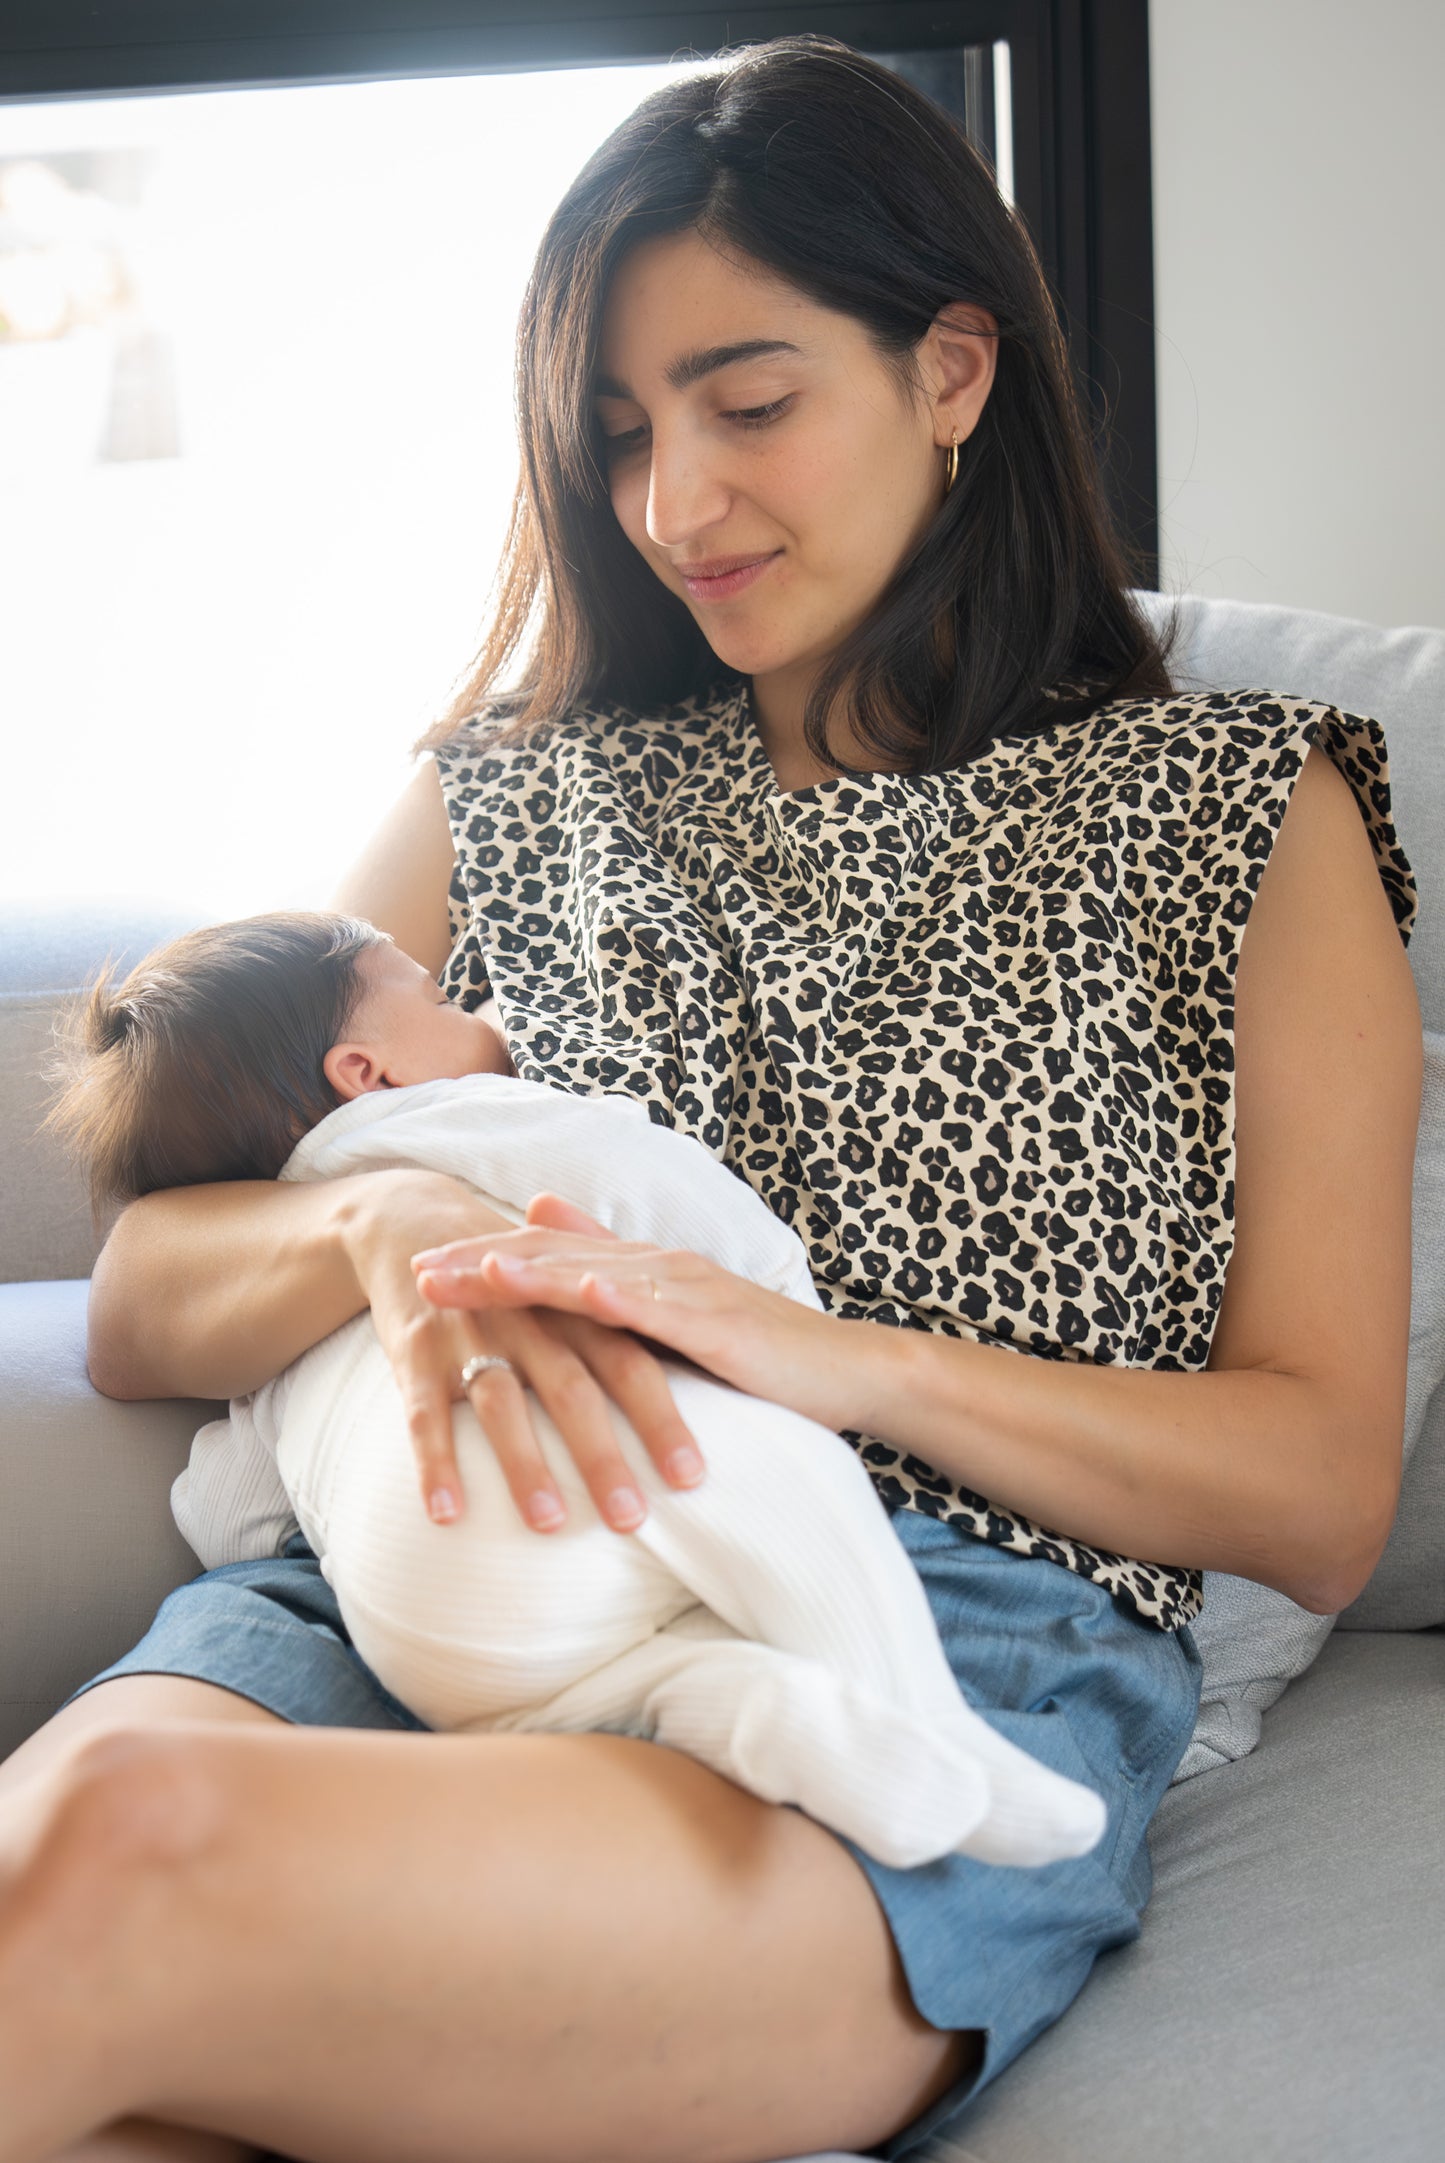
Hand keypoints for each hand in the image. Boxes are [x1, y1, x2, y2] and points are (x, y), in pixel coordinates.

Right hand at [340, 1172, 702, 1536]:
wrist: (417, 1224)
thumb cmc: (513, 1283)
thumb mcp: (567, 1298)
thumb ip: (616, 1339)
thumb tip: (694, 1393)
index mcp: (575, 1313)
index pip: (631, 1366)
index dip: (661, 1419)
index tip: (691, 1479)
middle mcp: (530, 1323)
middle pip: (573, 1391)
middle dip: (602, 1455)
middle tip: (630, 1517)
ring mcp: (471, 1337)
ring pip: (501, 1405)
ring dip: (525, 1465)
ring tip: (550, 1524)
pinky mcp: (415, 1355)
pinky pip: (423, 1415)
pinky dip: (435, 1463)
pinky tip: (447, 1514)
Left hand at [413, 1191, 855, 1435]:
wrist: (844, 1371)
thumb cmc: (756, 1354)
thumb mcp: (673, 1320)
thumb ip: (616, 1285)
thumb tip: (543, 1231)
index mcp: (640, 1268)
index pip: (546, 1256)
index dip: (481, 1258)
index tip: (420, 1267)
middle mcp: (654, 1266)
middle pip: (554, 1257)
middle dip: (482, 1262)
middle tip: (416, 1270)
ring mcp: (685, 1290)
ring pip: (594, 1275)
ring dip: (533, 1271)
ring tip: (474, 1272)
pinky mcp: (717, 1324)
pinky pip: (660, 1309)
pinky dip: (619, 1297)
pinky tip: (582, 1292)